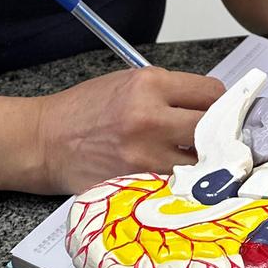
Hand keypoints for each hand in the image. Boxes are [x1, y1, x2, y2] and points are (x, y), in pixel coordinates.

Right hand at [35, 67, 225, 193]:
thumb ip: (169, 91)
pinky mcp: (137, 184)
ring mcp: (144, 155)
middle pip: (213, 128)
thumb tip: (211, 104)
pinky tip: (179, 178)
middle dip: (219, 133)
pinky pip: (178, 184)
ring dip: (204, 163)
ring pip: (201, 161)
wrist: (46, 141)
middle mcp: (150, 117)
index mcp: (149, 84)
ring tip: (198, 160)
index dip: (221, 104)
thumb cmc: (84, 111)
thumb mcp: (127, 83)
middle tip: (218, 139)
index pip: (210, 93)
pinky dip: (183, 182)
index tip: (221, 112)